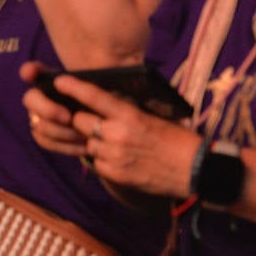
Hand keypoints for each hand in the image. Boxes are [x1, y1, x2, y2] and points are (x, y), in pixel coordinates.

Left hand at [22, 69, 196, 197]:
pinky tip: (119, 157)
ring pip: (86, 143)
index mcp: (130, 115)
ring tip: (112, 141)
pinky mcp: (115, 174)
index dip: (73, 87)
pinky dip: (102, 158)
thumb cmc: (179, 139)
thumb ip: (128, 111)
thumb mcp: (154, 116)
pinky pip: (96, 162)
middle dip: (82, 120)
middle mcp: (117, 134)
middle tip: (92, 119)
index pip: (93, 97)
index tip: (59, 81)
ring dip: (92, 140)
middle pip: (80, 121)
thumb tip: (108, 104)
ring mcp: (114, 155)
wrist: (196, 170)